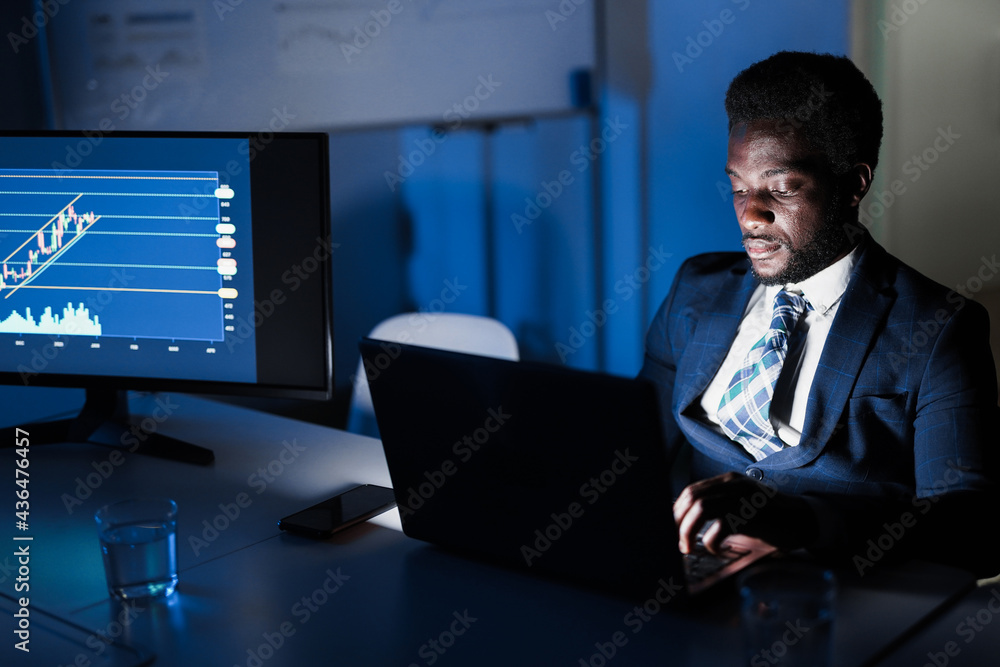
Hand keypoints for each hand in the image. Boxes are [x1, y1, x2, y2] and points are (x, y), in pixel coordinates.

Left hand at [672, 472, 817, 554]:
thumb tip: (687, 526)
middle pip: (692, 497)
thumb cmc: (769, 519)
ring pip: (701, 509)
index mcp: (728, 481)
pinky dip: (712, 541)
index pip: (691, 490)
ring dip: (688, 531)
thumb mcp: (741, 507)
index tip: (671, 528)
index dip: (676, 510)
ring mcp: (743, 498)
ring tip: (687, 548)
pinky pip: (721, 526)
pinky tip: (716, 550)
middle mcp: (733, 485)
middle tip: (677, 542)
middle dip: (677, 522)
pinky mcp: (753, 515)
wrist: (803, 521)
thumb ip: (719, 510)